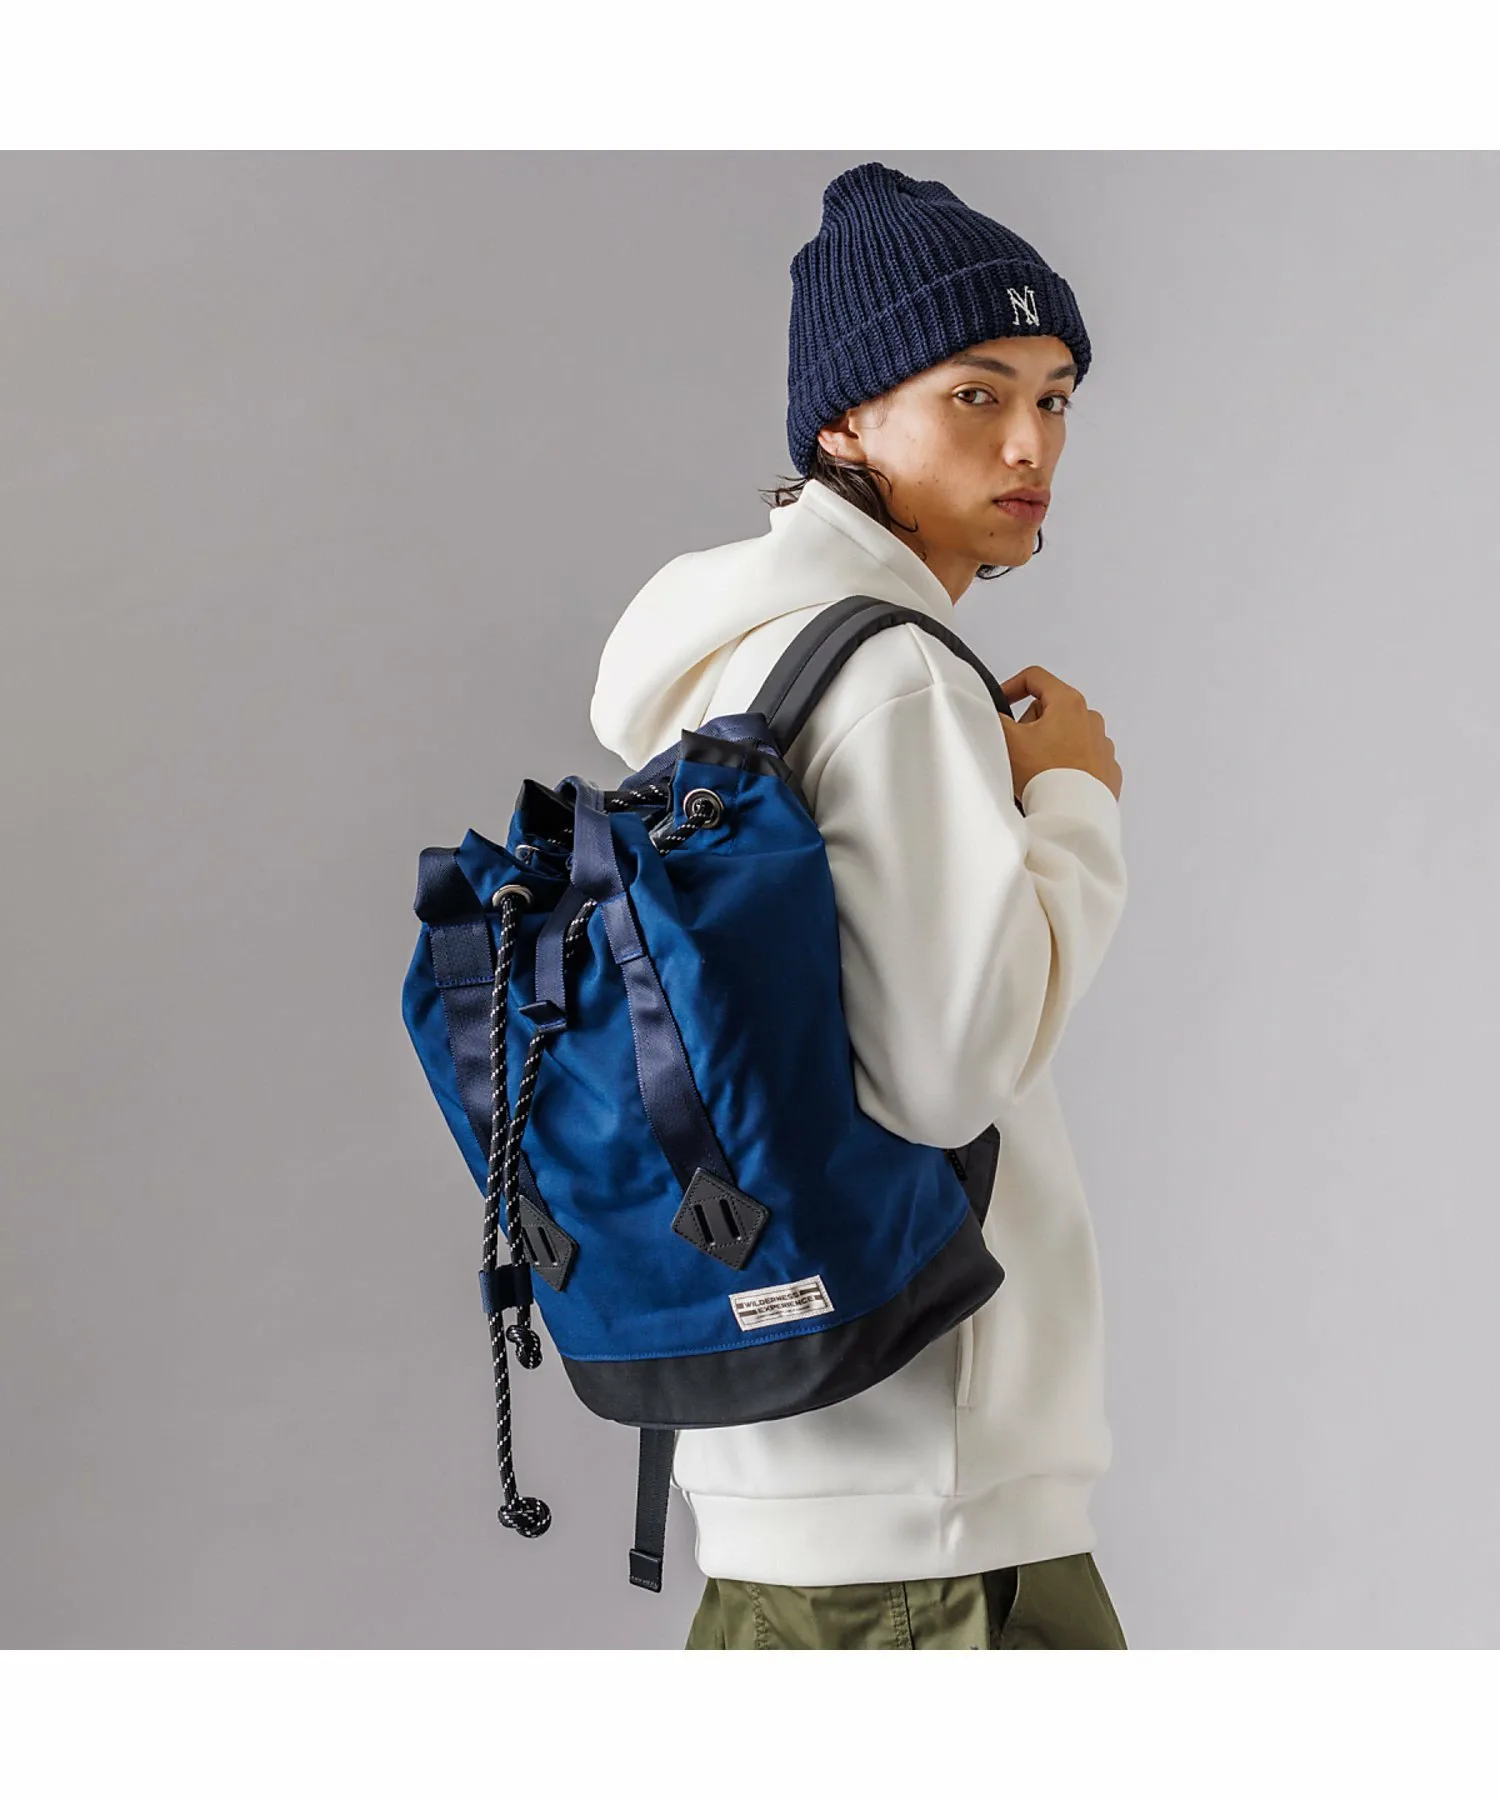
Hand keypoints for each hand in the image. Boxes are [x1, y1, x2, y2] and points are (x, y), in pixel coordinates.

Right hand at [997, 665, 1122, 802]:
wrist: (1073, 816)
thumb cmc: (1045, 775)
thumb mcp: (1007, 739)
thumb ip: (993, 718)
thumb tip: (988, 713)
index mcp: (1068, 703)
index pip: (1035, 678)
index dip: (1011, 687)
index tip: (1000, 703)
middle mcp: (1091, 719)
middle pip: (1050, 709)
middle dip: (1030, 725)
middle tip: (1017, 749)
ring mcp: (1103, 746)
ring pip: (1066, 736)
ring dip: (1049, 747)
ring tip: (1035, 772)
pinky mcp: (1107, 771)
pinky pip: (1082, 761)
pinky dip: (1067, 767)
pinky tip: (1054, 783)